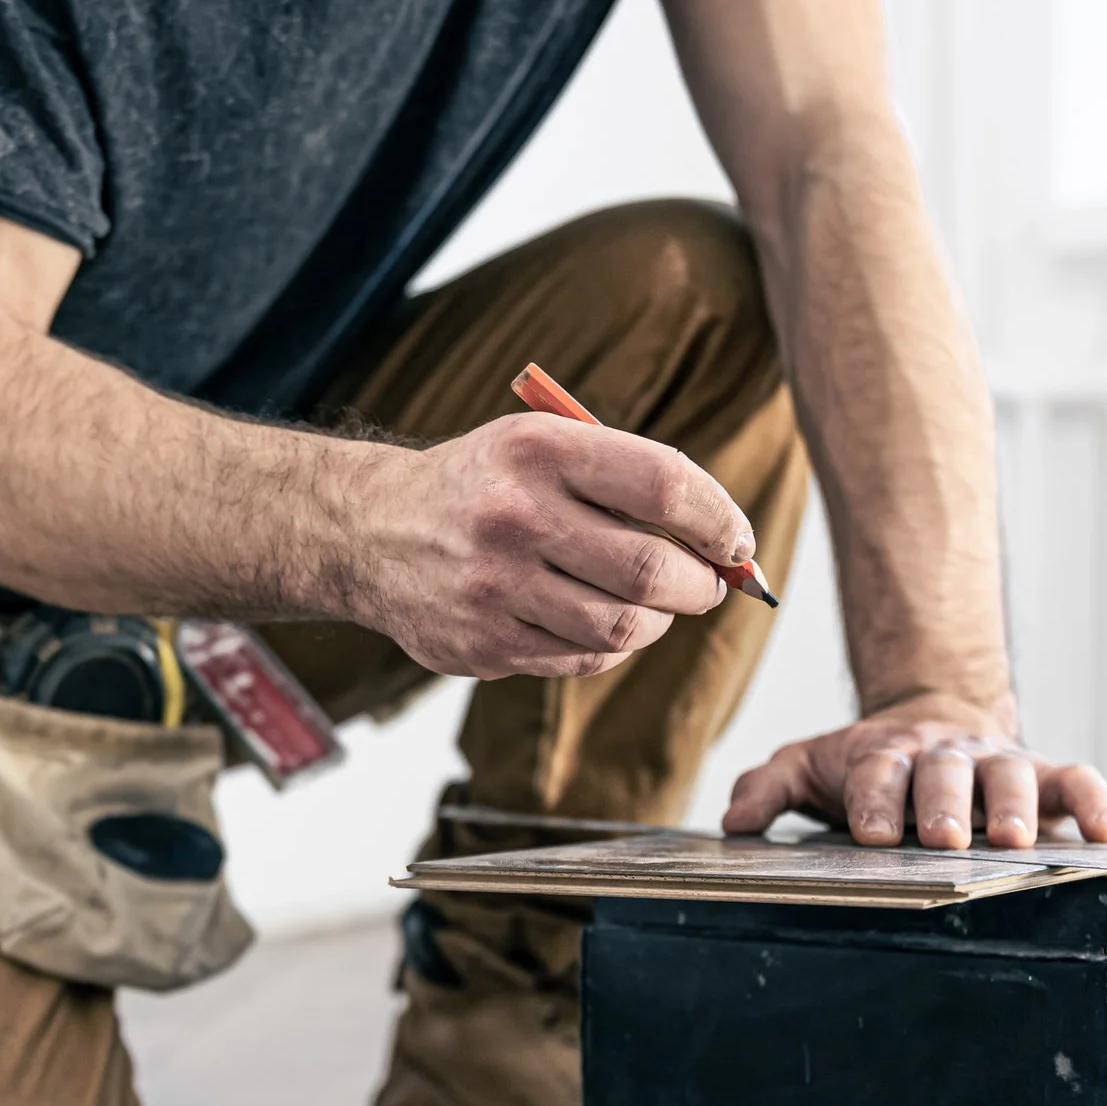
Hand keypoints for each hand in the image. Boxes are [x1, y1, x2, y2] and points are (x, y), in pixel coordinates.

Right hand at [348, 414, 754, 679]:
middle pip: (651, 570)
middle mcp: (516, 516)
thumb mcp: (540, 444)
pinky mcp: (482, 643)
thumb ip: (624, 479)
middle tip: (707, 584)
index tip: (736, 541)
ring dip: (659, 622)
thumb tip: (722, 542)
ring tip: (657, 607)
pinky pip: (581, 661)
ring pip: (622, 628)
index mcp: (541, 450)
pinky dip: (611, 649)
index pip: (665, 486)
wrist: (371, 531)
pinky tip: (603, 626)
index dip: (719, 520)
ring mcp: (495, 586)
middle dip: (700, 585)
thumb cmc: (482, 486)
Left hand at [722, 694, 1106, 849]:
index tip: (869, 833)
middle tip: (941, 838)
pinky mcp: (1041, 775)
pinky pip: (1074, 779)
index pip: (877, 774)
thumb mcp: (808, 767)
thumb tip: (735, 821)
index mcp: (885, 756)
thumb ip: (769, 786)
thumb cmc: (866, 763)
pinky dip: (1093, 800)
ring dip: (1013, 807)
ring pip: (1009, 775)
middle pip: (946, 774)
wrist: (929, 720)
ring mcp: (995, 762)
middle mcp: (943, 756)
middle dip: (944, 805)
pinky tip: (1105, 833)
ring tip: (1014, 840)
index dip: (873, 801)